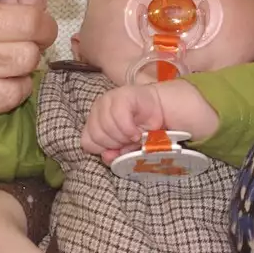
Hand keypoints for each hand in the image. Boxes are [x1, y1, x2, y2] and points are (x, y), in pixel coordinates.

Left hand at [81, 82, 218, 163]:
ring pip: (104, 127)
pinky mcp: (123, 94)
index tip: (120, 149)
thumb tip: (108, 157)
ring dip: (123, 137)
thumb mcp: (129, 147)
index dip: (104, 149)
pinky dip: (128, 129)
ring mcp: (109, 99)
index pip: (87, 141)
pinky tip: (137, 132)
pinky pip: (118, 116)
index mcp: (96, 120)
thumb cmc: (145, 131)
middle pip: (95, 135)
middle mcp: (99, 108)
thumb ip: (116, 153)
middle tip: (130, 141)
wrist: (166, 113)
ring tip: (135, 136)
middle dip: (115, 143)